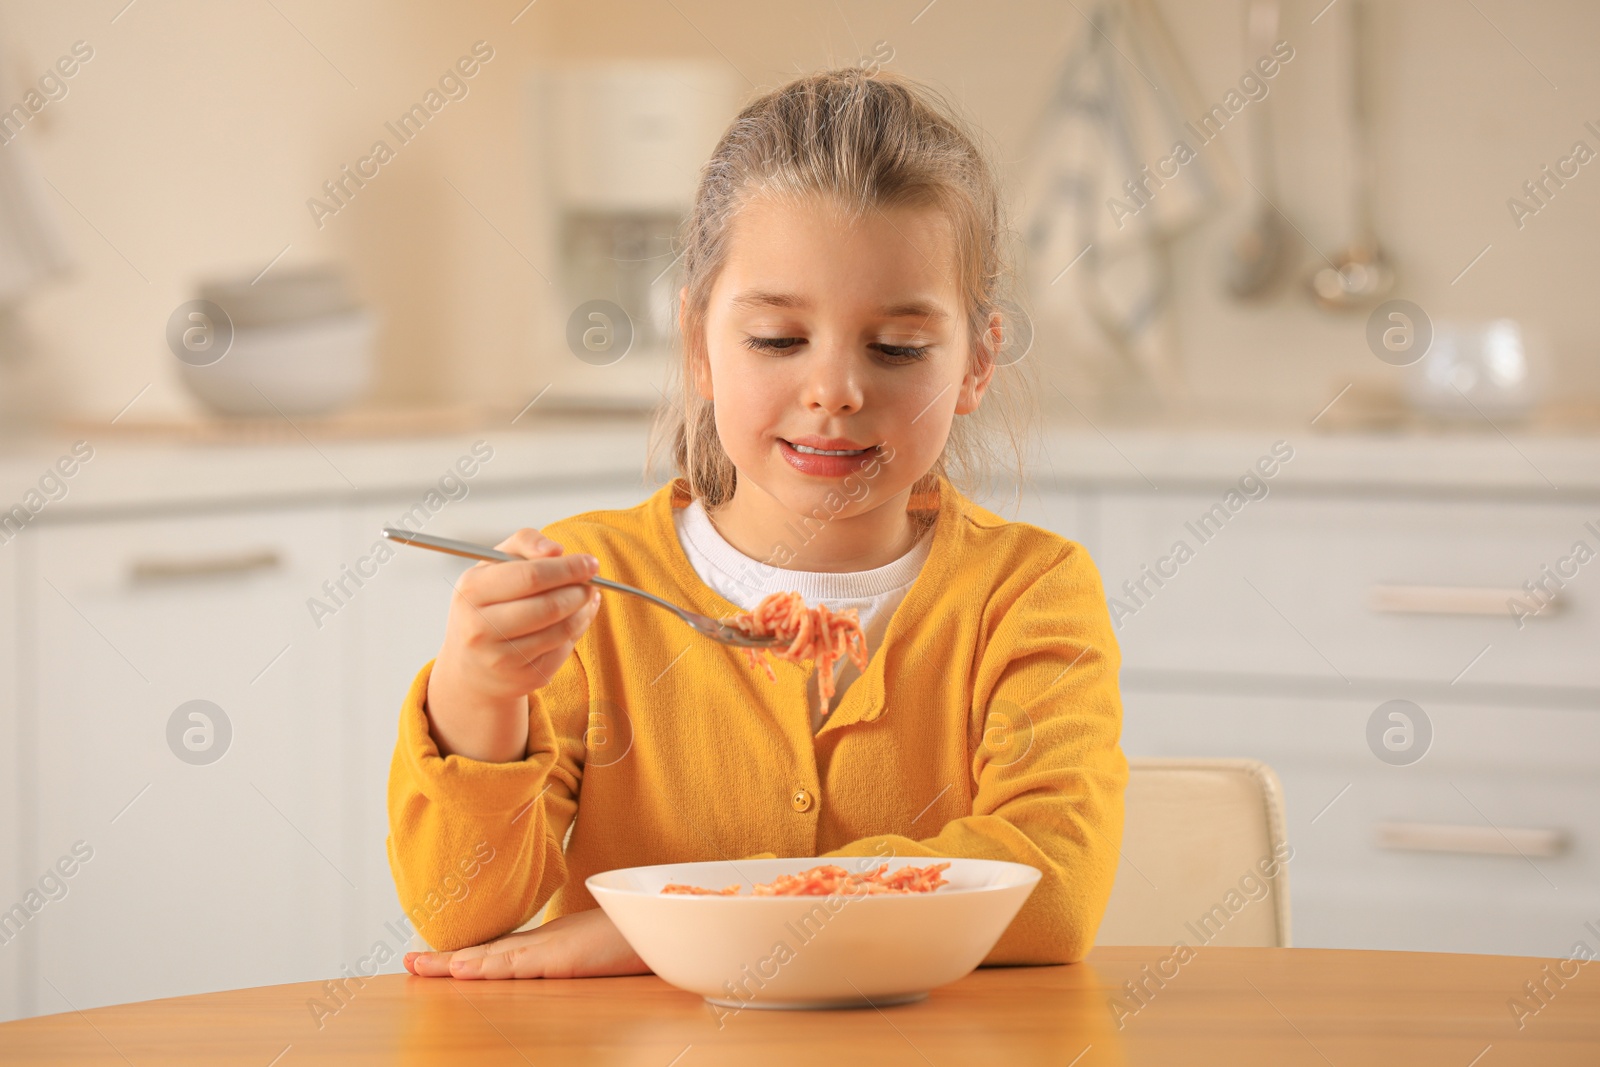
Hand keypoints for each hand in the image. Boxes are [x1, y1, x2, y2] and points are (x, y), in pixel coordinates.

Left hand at [402, 907, 650, 979]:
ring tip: (418, 966)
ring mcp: (552, 948)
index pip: (499, 951)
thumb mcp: (600, 949)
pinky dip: (487, 967)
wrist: (665, 920)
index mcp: (551, 943)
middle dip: (445, 960)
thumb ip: (576, 954)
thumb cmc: (639, 935)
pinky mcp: (562, 956)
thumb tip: (564, 960)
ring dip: (453, 964)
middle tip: (407, 961)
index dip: (465, 956)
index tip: (434, 960)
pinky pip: (517, 964)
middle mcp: (545, 942)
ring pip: (492, 958)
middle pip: (486, 952)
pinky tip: (462, 970)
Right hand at [425, 528, 602, 762]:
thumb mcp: (494, 566)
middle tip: (591, 582)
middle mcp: (481, 628)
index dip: (568, 568)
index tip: (590, 563)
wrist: (470, 666)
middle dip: (580, 590)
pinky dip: (577, 630)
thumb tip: (556, 550)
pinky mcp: (524, 678)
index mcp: (472, 591)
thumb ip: (525, 543)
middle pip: (550, 606)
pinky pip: (564, 650)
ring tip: (585, 597)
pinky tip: (576, 619)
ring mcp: (502, 658)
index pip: (531, 576)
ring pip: (562, 629)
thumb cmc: (486, 604)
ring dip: (583, 610)